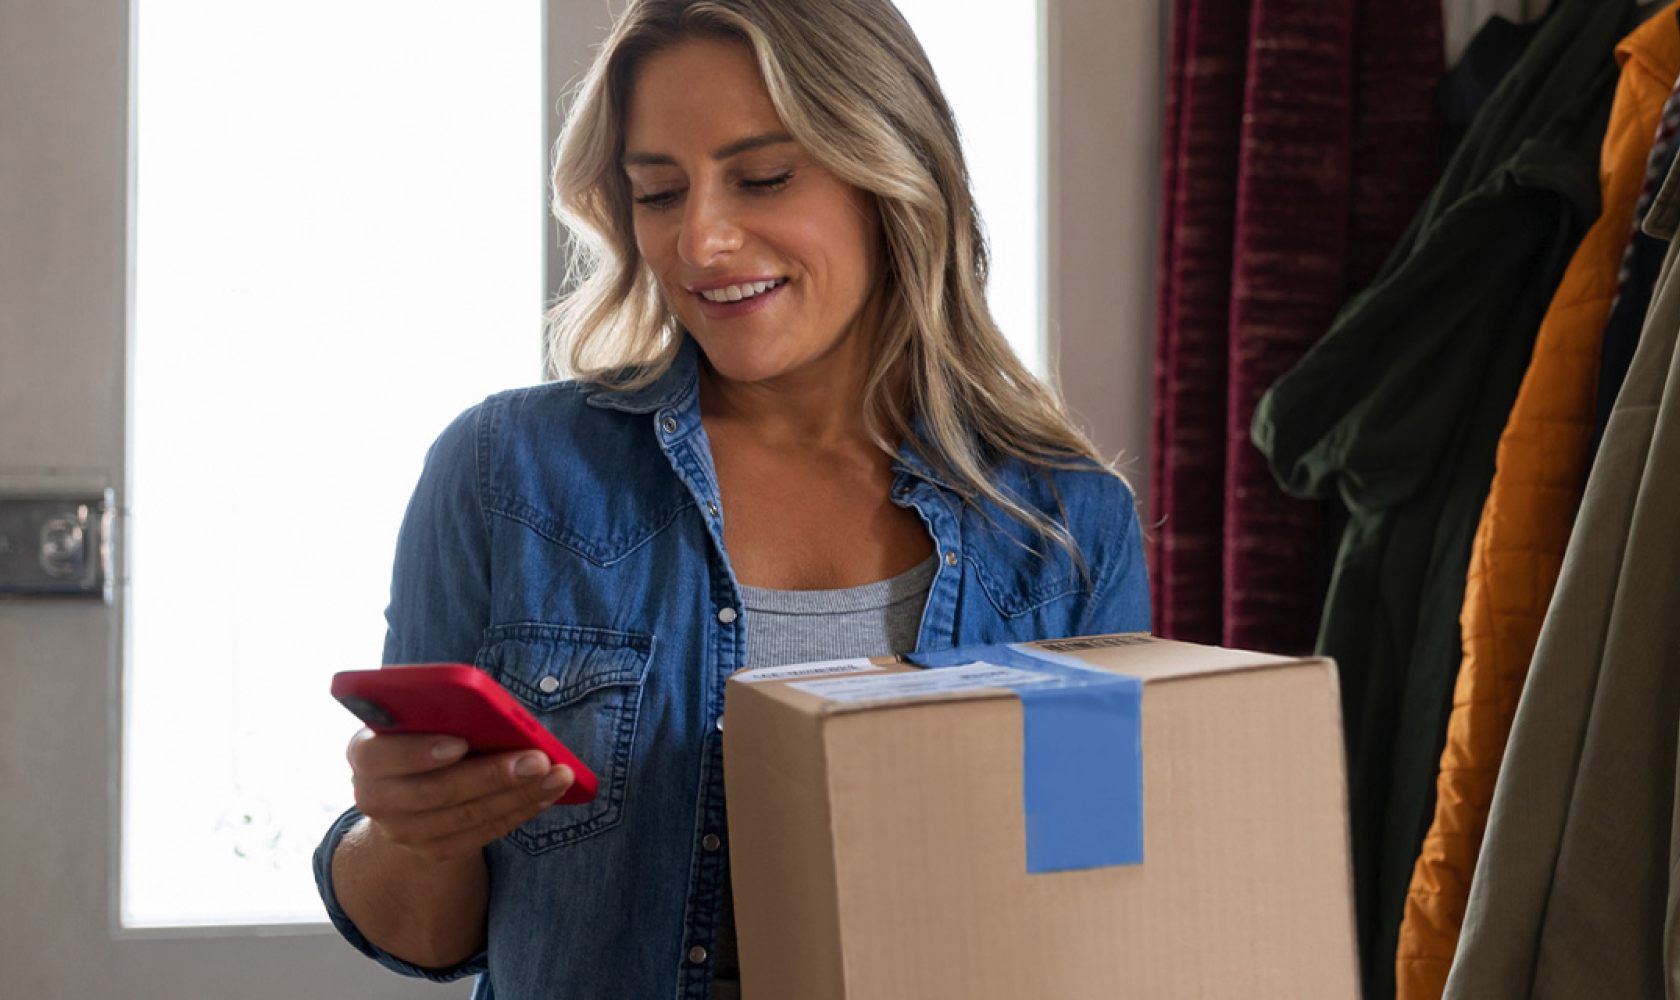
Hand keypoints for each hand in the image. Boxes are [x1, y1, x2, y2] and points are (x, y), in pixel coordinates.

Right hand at [345, 728, 574, 862]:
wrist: (412, 788)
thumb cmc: (427, 734)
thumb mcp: (425, 716)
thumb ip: (444, 710)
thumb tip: (493, 712)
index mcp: (365, 752)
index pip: (379, 755)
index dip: (418, 751)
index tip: (460, 741)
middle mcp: (374, 797)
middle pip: (434, 792)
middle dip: (492, 775)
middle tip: (538, 759)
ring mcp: (401, 831)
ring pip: (464, 817)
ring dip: (518, 796)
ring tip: (559, 776)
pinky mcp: (432, 851)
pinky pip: (480, 835)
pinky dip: (518, 812)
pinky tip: (548, 794)